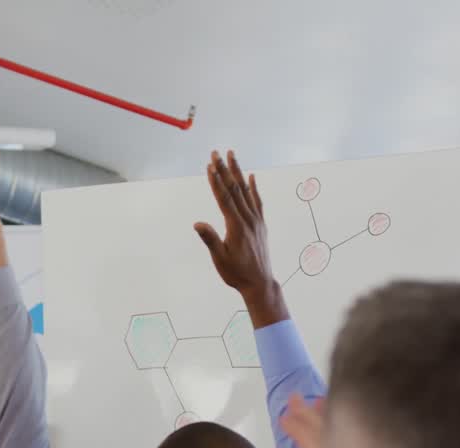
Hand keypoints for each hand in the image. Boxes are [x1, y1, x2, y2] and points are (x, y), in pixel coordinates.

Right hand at [194, 150, 287, 326]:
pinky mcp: (261, 224)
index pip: (224, 198)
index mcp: (237, 227)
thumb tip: (198, 224)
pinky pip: (257, 201)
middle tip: (216, 153)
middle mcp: (249, 220)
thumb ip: (210, 239)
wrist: (259, 283)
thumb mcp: (220, 259)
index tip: (209, 166)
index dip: (216, 181)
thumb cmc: (236, 273)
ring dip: (238, 172)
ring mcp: (256, 220)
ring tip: (232, 155)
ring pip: (246, 191)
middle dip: (224, 170)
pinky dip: (254, 187)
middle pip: (235, 189)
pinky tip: (251, 176)